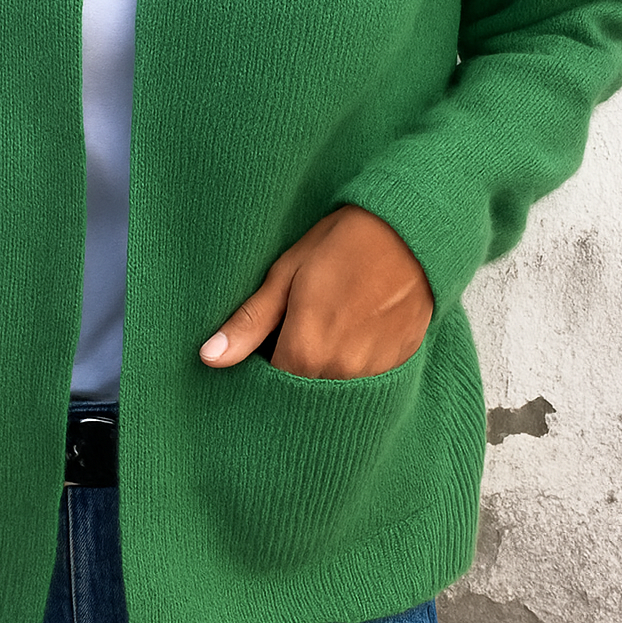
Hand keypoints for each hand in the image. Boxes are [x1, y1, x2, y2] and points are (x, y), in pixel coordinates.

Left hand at [198, 204, 432, 378]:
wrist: (412, 230)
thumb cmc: (343, 243)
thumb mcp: (286, 273)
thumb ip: (250, 323)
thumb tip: (209, 357)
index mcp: (306, 351)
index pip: (271, 386)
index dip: (263, 368)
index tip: (263, 347)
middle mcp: (341, 371)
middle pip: (303, 392)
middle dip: (292, 371)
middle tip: (294, 332)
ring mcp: (375, 372)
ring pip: (334, 388)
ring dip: (324, 370)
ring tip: (328, 326)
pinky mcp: (399, 363)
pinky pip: (366, 381)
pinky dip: (354, 365)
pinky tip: (355, 330)